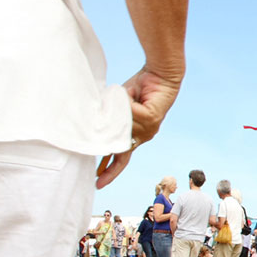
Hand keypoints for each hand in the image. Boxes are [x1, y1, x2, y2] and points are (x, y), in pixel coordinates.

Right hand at [96, 64, 181, 188]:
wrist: (160, 74)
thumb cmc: (140, 87)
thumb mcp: (120, 105)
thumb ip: (113, 118)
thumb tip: (100, 128)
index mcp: (138, 134)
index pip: (122, 156)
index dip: (110, 169)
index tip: (98, 182)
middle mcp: (144, 135)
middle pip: (122, 152)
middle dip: (108, 163)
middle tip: (96, 180)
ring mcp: (149, 128)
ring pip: (122, 128)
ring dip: (116, 114)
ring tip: (124, 103)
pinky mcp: (151, 118)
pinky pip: (129, 112)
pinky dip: (125, 103)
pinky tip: (132, 95)